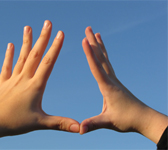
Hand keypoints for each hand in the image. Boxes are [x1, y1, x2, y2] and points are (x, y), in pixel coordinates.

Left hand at [0, 20, 78, 148]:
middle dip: (43, 37)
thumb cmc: (15, 123)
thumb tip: (79, 128)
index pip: (48, 62)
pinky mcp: (4, 82)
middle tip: (47, 23)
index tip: (60, 33)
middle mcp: (24, 78)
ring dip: (26, 42)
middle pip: (35, 54)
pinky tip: (10, 44)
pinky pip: (7, 66)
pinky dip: (9, 55)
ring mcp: (13, 79)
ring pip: (21, 57)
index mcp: (35, 85)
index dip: (55, 47)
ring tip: (28, 27)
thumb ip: (60, 124)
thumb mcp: (41, 123)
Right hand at [80, 26, 167, 143]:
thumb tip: (79, 129)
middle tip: (88, 28)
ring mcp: (114, 79)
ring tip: (96, 34)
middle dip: (94, 42)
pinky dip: (104, 55)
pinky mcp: (115, 81)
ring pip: (105, 59)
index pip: (96, 67)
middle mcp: (111, 79)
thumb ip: (94, 124)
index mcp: (108, 87)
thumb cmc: (128, 120)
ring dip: (100, 46)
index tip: (85, 40)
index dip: (90, 54)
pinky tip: (101, 53)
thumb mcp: (109, 122)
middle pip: (101, 57)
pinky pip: (108, 64)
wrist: (144, 118)